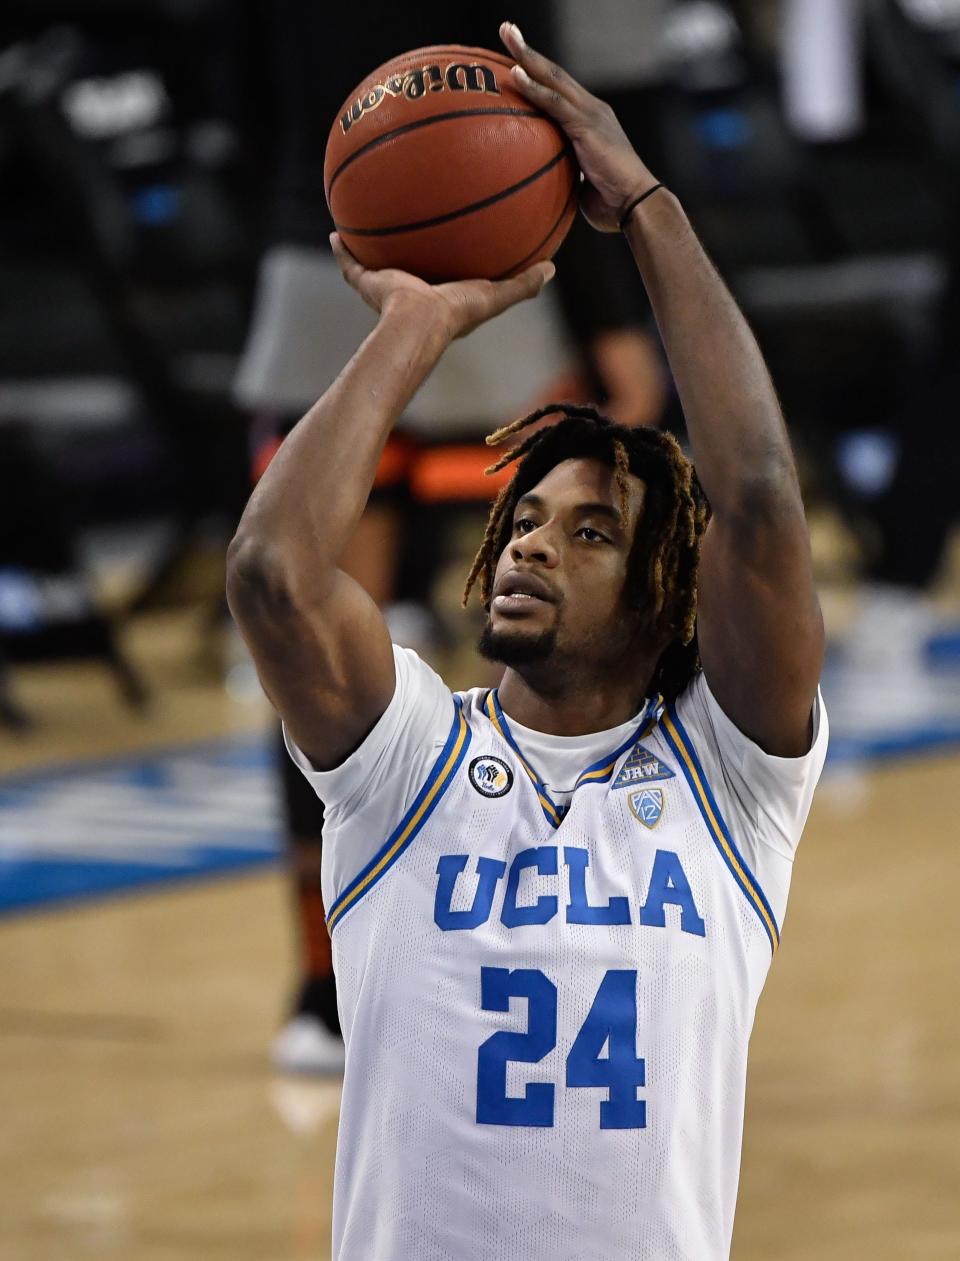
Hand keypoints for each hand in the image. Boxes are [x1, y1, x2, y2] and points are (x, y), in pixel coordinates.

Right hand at [330, 233, 554, 340]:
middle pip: (408, 263)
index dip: (448, 255)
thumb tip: (552, 268)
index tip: (450, 237)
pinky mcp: (367, 283)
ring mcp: (387, 286)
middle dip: (406, 247)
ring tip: (363, 216)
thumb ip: (524, 284)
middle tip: (407, 222)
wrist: (418, 322)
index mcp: (440, 293)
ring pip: (375, 261)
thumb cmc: (457, 312)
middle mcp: (412, 289)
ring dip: (369, 243)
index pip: (445, 271)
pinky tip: (335, 228)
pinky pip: (350, 262)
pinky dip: (341, 248)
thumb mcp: (496, 295)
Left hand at [500, 21, 657, 232]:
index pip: (560, 90)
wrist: (635, 205)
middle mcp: (592, 110)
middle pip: (555, 74)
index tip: (516, 58)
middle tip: (507, 30)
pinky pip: (554, 103)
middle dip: (530, 51)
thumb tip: (543, 183)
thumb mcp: (581, 183)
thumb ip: (565, 173)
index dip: (539, 72)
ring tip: (507, 35)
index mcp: (590, 121)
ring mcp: (591, 115)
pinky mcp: (587, 126)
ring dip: (528, 57)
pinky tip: (516, 74)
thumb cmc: (610, 203)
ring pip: (554, 79)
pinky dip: (534, 88)